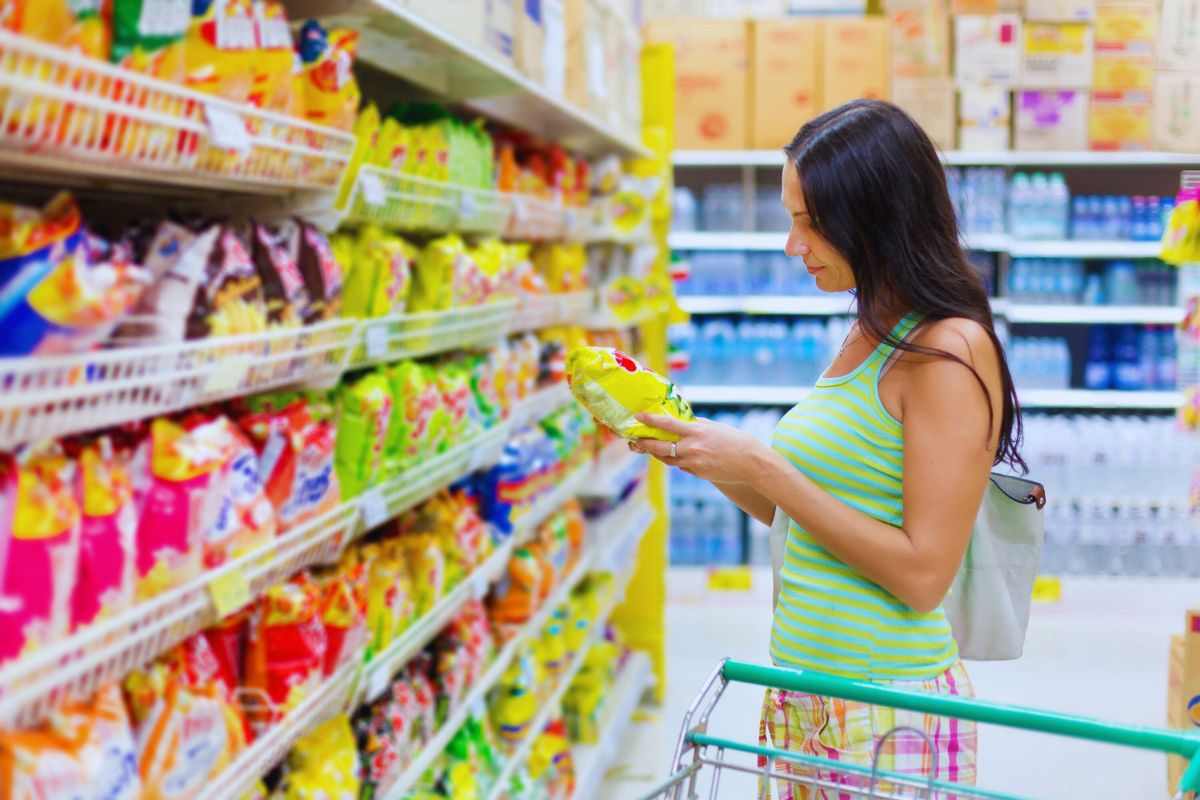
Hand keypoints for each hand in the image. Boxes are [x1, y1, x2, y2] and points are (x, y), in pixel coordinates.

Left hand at [629, 413, 766, 484]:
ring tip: (647, 448)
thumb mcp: (714, 427)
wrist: (751, 463)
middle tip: (634, 441)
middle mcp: (692, 448)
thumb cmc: (735, 441)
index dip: (650, 421)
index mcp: (696, 432)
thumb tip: (680, 421)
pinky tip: (674, 456)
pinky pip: (680, 466)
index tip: (638, 417)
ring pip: (667, 459)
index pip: (667, 425)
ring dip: (656, 454)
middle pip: (659, 447)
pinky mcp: (697, 473)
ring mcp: (693, 463)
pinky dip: (675, 460)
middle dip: (644, 444)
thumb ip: (695, 425)